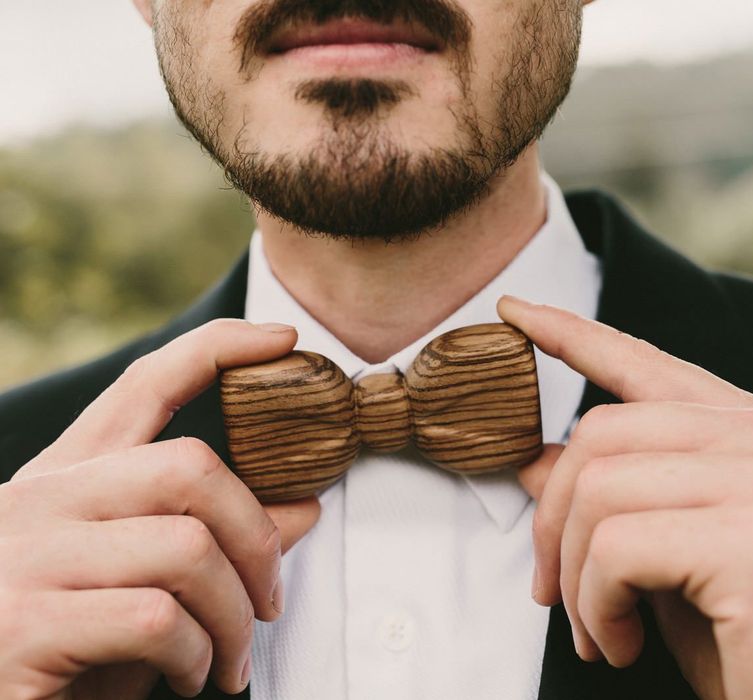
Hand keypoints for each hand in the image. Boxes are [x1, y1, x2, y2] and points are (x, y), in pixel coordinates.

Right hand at [0, 320, 320, 699]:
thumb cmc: (70, 653)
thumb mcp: (140, 586)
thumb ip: (213, 543)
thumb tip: (305, 508)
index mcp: (68, 478)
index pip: (147, 383)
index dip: (218, 348)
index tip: (282, 338)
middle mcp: (41, 500)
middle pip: (190, 467)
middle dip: (257, 535)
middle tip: (270, 600)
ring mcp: (25, 558)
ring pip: (187, 548)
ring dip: (233, 615)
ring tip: (231, 660)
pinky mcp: (21, 627)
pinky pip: (155, 618)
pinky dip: (196, 655)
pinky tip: (190, 678)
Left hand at [498, 296, 752, 699]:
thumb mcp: (675, 565)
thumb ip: (617, 505)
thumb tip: (537, 459)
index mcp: (750, 438)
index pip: (648, 367)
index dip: (572, 335)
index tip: (516, 312)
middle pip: (605, 430)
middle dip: (552, 511)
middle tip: (548, 588)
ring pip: (599, 487)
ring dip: (573, 571)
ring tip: (595, 630)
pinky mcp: (752, 541)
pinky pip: (615, 546)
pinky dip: (594, 602)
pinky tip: (619, 643)